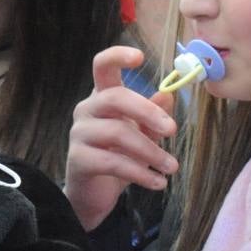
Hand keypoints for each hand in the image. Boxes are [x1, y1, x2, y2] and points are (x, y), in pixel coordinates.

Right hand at [65, 46, 177, 231]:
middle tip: (172, 130)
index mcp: (102, 97)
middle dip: (147, 112)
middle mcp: (87, 110)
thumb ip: (152, 116)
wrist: (94, 194)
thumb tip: (168, 96)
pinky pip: (113, 162)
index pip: (102, 66)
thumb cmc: (118, 157)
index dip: (117, 56)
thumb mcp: (141, 134)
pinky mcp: (78, 160)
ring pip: (117, 132)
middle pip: (115, 97)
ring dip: (151, 151)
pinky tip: (158, 182)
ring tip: (172, 166)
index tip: (141, 58)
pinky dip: (141, 173)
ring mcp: (79, 134)